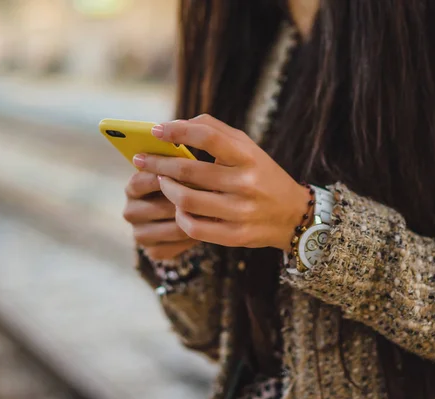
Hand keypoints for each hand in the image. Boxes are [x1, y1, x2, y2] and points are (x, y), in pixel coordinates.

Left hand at [132, 114, 311, 251]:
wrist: (293, 215)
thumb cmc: (260, 174)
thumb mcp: (247, 147)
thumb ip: (215, 131)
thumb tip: (175, 126)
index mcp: (248, 156)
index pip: (208, 137)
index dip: (178, 131)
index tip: (155, 130)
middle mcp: (246, 184)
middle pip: (189, 172)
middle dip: (158, 164)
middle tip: (141, 160)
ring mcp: (240, 212)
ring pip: (186, 201)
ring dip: (166, 189)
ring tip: (160, 183)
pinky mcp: (235, 236)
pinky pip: (194, 227)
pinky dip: (179, 216)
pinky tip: (176, 208)